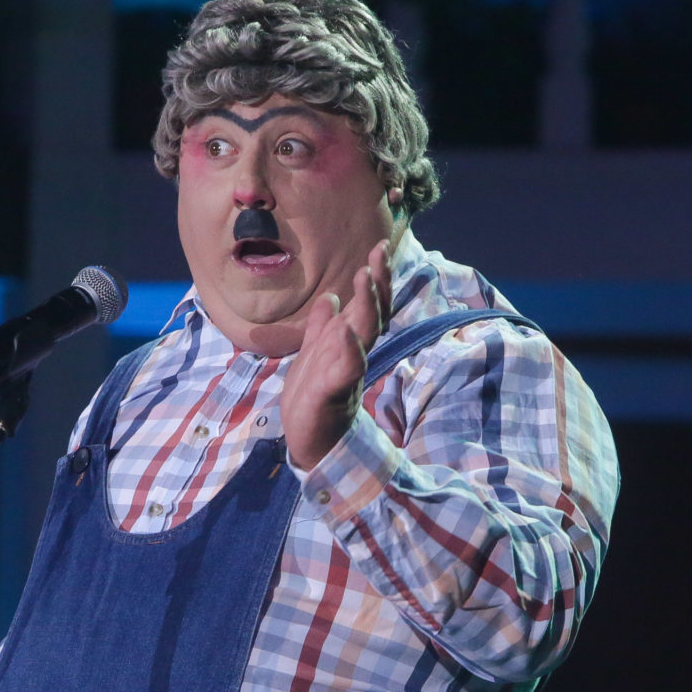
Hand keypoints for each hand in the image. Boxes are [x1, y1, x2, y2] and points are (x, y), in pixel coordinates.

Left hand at [282, 236, 394, 470]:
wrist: (310, 444)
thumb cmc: (313, 401)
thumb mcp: (313, 354)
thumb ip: (321, 327)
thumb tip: (331, 297)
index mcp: (347, 343)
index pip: (367, 305)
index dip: (376, 277)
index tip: (381, 246)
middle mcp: (352, 354)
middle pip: (373, 314)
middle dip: (378, 283)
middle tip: (381, 252)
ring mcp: (345, 374)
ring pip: (364, 336)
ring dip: (366, 307)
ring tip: (365, 277)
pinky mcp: (332, 395)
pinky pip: (344, 371)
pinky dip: (349, 351)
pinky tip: (347, 331)